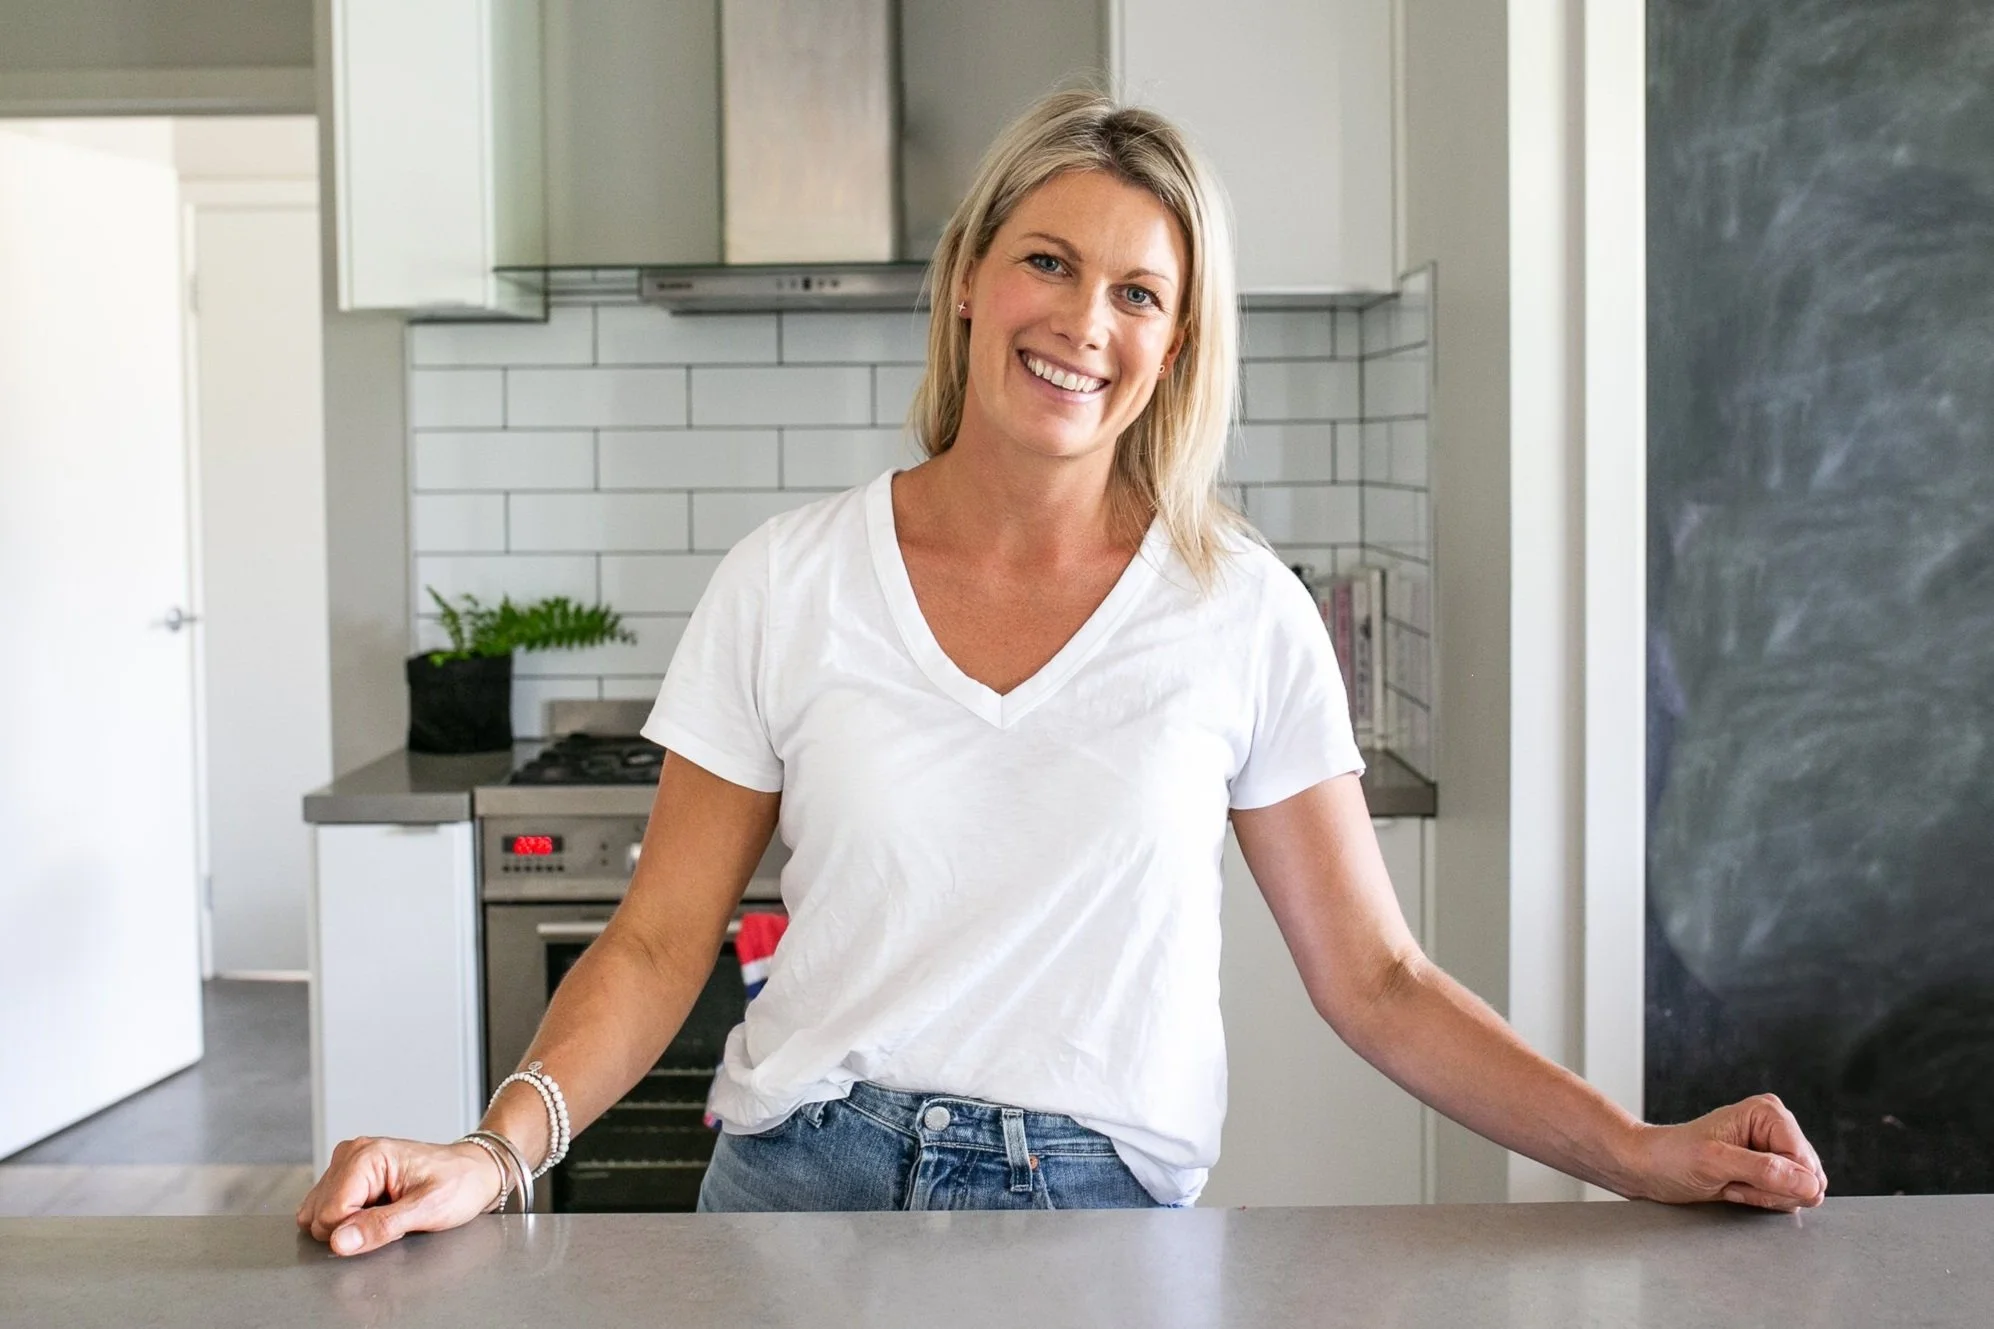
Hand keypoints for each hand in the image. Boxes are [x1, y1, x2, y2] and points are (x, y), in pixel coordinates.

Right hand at [296, 1136, 505, 1256]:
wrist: (475, 1172)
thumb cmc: (459, 1183)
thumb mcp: (428, 1209)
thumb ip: (381, 1227)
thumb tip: (339, 1241)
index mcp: (366, 1156)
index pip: (329, 1213)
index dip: (357, 1230)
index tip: (391, 1222)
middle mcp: (351, 1154)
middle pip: (319, 1214)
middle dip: (352, 1227)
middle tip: (392, 1216)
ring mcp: (347, 1164)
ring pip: (319, 1214)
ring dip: (351, 1223)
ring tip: (387, 1211)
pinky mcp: (349, 1175)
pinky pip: (329, 1209)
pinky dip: (350, 1218)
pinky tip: (378, 1209)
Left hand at [1627, 1093, 1827, 1210]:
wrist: (1649, 1168)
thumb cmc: (1672, 1156)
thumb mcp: (1715, 1162)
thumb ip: (1764, 1171)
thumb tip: (1809, 1183)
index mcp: (1768, 1113)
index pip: (1802, 1160)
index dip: (1775, 1179)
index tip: (1739, 1173)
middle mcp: (1777, 1128)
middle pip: (1804, 1178)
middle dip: (1769, 1189)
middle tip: (1732, 1179)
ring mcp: (1775, 1150)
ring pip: (1797, 1191)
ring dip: (1762, 1196)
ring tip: (1730, 1182)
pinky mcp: (1770, 1171)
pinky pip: (1785, 1198)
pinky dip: (1759, 1200)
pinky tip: (1733, 1188)